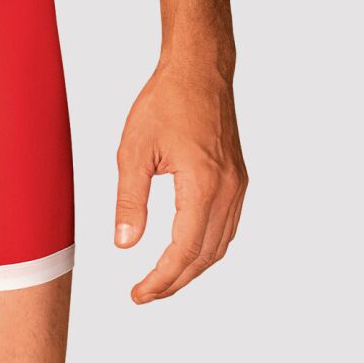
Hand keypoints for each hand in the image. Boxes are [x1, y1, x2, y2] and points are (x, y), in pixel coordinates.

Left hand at [114, 56, 245, 301]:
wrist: (198, 69)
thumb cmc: (165, 101)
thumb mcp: (134, 149)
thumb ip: (129, 199)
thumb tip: (125, 244)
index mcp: (203, 185)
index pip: (184, 250)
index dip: (161, 279)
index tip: (138, 293)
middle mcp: (228, 190)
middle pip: (205, 256)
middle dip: (175, 281)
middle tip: (145, 293)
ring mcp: (238, 185)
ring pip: (220, 245)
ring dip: (192, 268)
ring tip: (162, 278)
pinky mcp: (238, 178)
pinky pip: (227, 226)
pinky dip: (207, 247)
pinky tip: (187, 249)